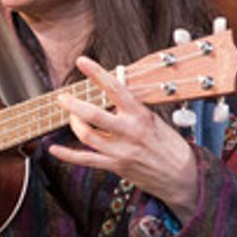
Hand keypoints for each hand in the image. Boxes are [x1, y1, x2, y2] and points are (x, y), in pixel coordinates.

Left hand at [48, 56, 200, 218]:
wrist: (182, 175)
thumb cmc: (168, 145)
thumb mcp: (154, 120)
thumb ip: (132, 110)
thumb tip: (112, 95)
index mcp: (140, 114)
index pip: (115, 88)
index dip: (96, 73)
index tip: (82, 61)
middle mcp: (129, 131)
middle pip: (93, 114)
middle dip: (73, 104)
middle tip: (62, 98)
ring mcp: (121, 150)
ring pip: (87, 135)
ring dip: (74, 124)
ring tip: (71, 118)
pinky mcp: (116, 166)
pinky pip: (85, 160)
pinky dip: (67, 155)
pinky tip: (54, 149)